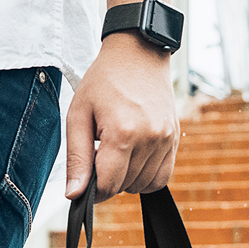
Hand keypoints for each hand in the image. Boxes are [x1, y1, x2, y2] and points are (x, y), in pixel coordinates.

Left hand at [65, 32, 179, 202]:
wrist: (138, 52)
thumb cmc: (104, 81)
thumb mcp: (78, 116)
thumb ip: (76, 159)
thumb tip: (74, 195)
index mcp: (123, 133)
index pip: (108, 186)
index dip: (93, 189)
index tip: (87, 177)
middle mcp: (149, 138)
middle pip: (125, 187)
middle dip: (108, 179)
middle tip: (100, 152)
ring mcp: (166, 139)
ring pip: (143, 185)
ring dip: (127, 178)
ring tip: (117, 151)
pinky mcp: (175, 139)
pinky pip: (162, 177)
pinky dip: (146, 176)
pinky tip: (133, 158)